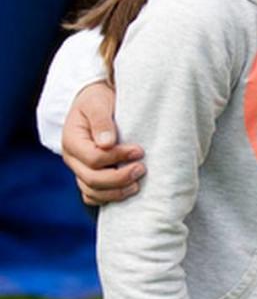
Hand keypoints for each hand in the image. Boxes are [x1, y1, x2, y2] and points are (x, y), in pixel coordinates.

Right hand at [62, 81, 144, 204]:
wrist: (96, 103)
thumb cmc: (98, 100)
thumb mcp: (98, 103)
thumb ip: (101, 121)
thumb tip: (107, 143)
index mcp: (71, 140)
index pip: (94, 158)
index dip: (118, 157)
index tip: (139, 151)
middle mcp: (72, 158)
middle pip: (92, 180)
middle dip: (120, 178)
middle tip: (142, 169)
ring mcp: (78, 169)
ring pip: (92, 192)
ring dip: (117, 192)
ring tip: (137, 184)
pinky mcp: (87, 176)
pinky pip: (92, 197)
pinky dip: (108, 198)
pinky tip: (126, 191)